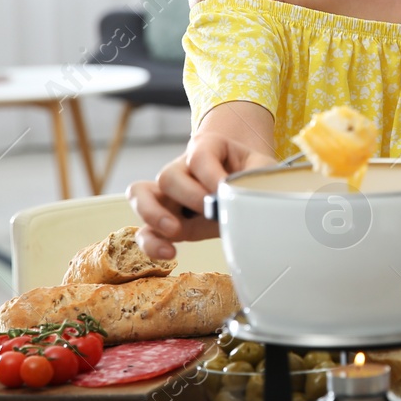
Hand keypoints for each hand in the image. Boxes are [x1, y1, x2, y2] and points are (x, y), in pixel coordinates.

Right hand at [128, 132, 275, 260]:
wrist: (243, 185)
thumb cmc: (249, 173)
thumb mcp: (260, 170)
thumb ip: (255, 180)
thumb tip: (249, 202)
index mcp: (206, 148)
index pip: (199, 155)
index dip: (211, 175)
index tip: (225, 190)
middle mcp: (181, 168)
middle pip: (169, 175)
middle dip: (190, 195)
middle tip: (210, 208)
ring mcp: (169, 194)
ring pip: (140, 195)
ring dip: (154, 214)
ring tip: (175, 231)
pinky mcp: (164, 221)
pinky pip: (144, 229)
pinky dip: (152, 242)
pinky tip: (171, 252)